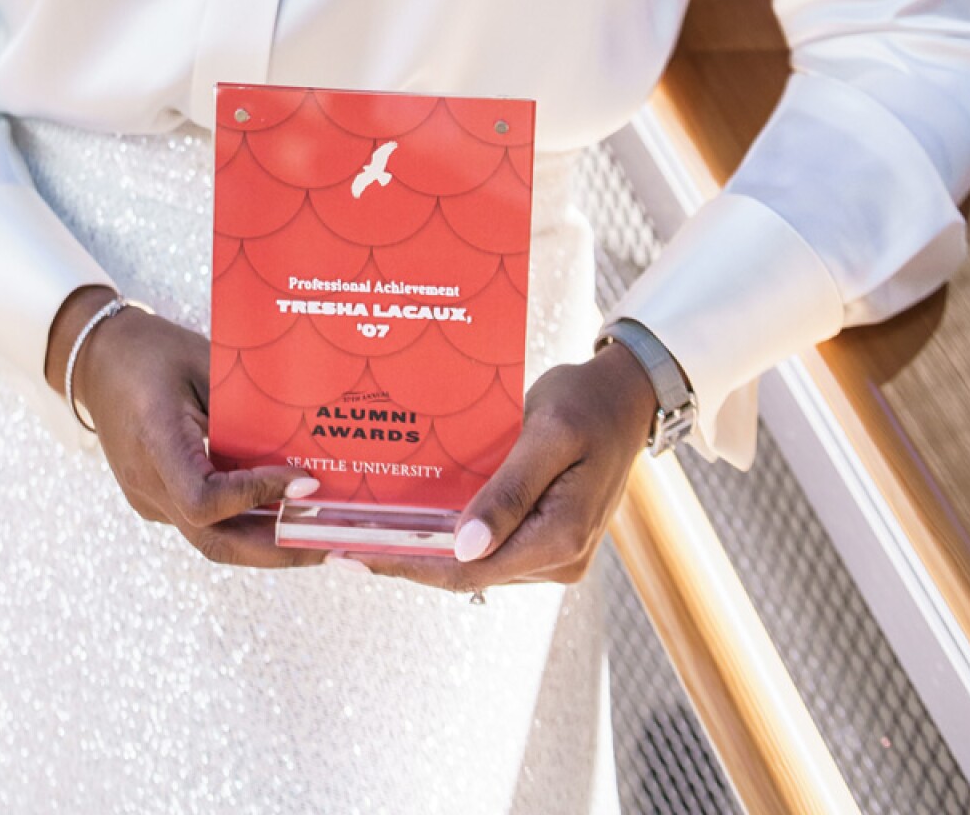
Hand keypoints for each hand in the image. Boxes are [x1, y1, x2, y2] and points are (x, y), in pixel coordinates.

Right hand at [46, 286, 324, 570]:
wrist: (97, 361)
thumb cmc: (153, 351)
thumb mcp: (201, 362)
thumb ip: (242, 405)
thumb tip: (302, 439)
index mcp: (155, 442)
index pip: (203, 501)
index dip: (256, 497)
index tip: (304, 480)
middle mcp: (148, 484)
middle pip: (215, 543)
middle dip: (277, 550)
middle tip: (330, 542)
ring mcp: (150, 499)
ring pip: (212, 541)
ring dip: (267, 545)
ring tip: (319, 536)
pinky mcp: (157, 500)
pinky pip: (205, 524)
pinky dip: (246, 524)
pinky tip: (284, 513)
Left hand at [337, 344, 657, 593]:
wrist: (625, 397)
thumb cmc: (586, 403)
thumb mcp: (548, 433)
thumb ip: (510, 491)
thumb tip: (465, 548)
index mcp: (561, 536)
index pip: (470, 570)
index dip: (410, 566)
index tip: (358, 554)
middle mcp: (559, 558)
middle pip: (469, 572)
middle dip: (408, 559)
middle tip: (344, 543)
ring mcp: (554, 553)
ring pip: (477, 562)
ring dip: (426, 549)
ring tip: (367, 530)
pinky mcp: (547, 539)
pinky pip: (492, 545)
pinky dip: (451, 535)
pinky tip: (413, 518)